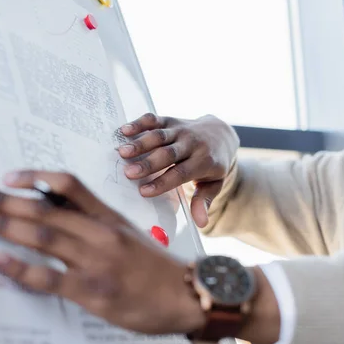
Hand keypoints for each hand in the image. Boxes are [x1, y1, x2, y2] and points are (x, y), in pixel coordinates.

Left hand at [0, 171, 205, 334]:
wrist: (186, 294)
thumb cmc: (149, 263)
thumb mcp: (122, 230)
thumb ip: (88, 217)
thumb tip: (48, 204)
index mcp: (105, 215)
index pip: (66, 184)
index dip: (34, 177)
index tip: (6, 177)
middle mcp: (98, 233)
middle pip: (43, 209)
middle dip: (2, 199)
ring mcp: (95, 262)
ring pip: (42, 236)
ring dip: (4, 224)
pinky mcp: (92, 292)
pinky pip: (50, 277)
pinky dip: (21, 269)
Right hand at [118, 114, 238, 226]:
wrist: (221, 133)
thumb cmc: (213, 163)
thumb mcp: (214, 183)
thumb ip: (204, 201)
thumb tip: (201, 223)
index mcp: (203, 161)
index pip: (180, 173)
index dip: (162, 182)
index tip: (143, 191)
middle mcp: (192, 143)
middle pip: (168, 154)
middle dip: (148, 163)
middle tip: (128, 172)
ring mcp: (180, 129)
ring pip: (159, 135)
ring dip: (140, 143)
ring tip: (122, 152)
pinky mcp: (170, 120)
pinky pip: (155, 120)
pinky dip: (139, 123)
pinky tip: (125, 130)